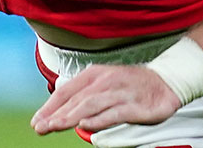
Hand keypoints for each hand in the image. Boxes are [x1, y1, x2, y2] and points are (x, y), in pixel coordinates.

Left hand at [31, 64, 181, 135]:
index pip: (66, 91)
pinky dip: (99, 119)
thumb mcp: (103, 86)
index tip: (36, 121)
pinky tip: (86, 125)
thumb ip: (83, 97)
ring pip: (92, 104)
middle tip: (40, 127)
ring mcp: (120, 92)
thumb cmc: (130, 86)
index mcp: (95, 75)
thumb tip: (57, 113)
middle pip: (76, 99)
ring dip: (71, 116)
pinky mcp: (135, 105)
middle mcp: (106, 81)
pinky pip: (114, 112)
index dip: (50, 107)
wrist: (166, 81)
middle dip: (56, 114)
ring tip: (56, 126)